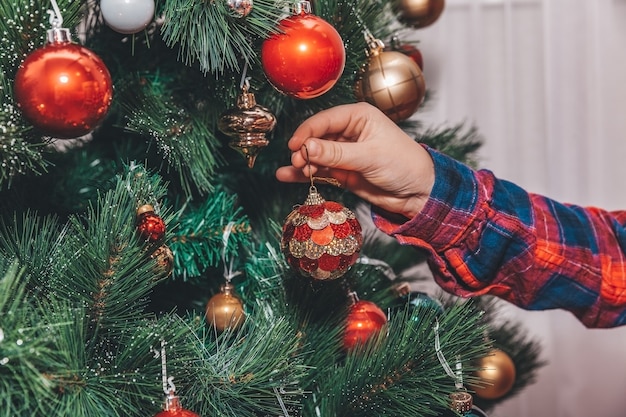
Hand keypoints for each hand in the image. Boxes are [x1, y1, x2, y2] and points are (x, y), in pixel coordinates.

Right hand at [275, 102, 434, 218]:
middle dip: (305, 149)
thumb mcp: (369, 156)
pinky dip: (305, 174)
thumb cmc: (403, 164)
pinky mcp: (343, 171)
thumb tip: (307, 147)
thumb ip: (336, 153)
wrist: (418, 192)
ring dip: (303, 163)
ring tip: (295, 172)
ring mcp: (345, 153)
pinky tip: (286, 176)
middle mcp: (349, 132)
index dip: (308, 131)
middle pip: (317, 137)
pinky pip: (319, 170)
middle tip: (299, 162)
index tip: (295, 145)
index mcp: (359, 117)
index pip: (325, 120)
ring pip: (316, 155)